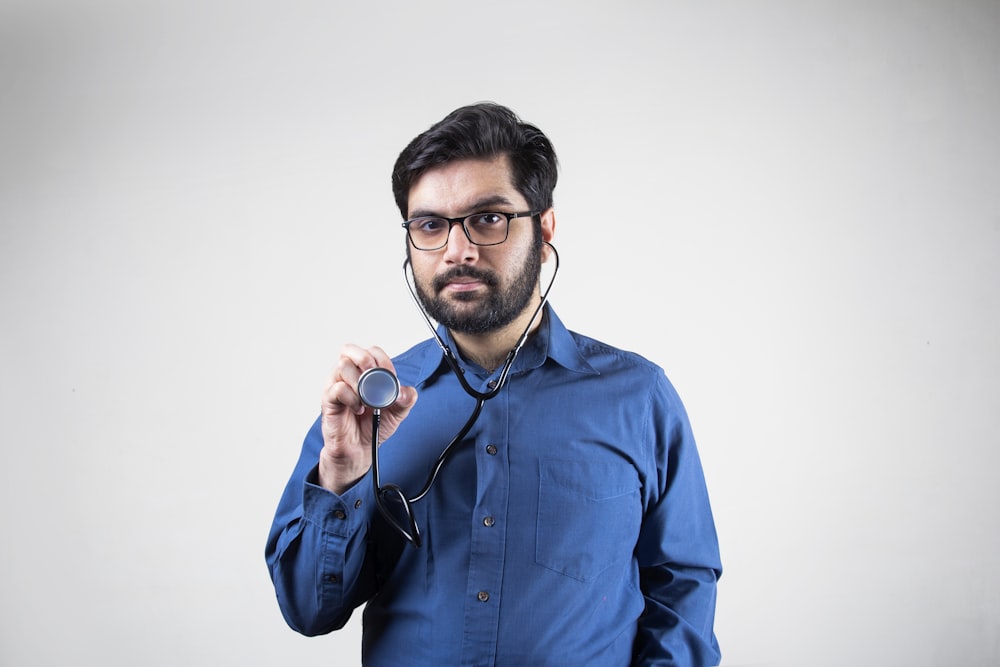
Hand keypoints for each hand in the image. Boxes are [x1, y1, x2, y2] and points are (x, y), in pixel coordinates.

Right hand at [317, 344, 417, 494]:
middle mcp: (348, 375)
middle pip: (349, 350)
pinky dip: (351, 397)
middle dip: (366, 361)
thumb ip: (406, 399)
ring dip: (360, 382)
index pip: (371, 352)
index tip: (391, 377)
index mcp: (364, 372)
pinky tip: (357, 408)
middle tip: (375, 379)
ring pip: (342, 366)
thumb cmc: (374, 425)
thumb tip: (405, 391)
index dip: (383, 360)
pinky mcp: (328, 400)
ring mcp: (335, 385)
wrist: (360, 449)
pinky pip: (337, 388)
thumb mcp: (398, 412)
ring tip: (366, 401)